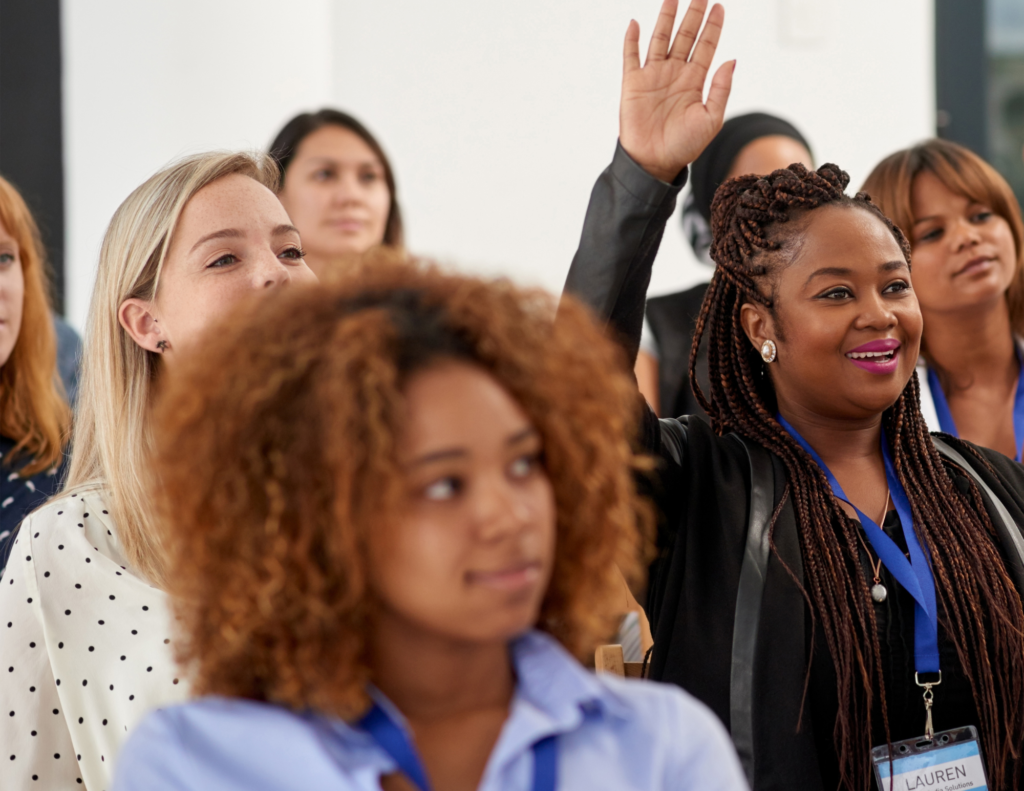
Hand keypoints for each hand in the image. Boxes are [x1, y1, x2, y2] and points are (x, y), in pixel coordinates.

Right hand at [620, 0, 733, 182]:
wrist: (654, 162)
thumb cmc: (684, 146)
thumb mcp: (711, 119)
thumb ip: (721, 90)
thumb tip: (730, 60)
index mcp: (695, 81)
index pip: (705, 46)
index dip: (712, 26)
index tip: (718, 6)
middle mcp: (674, 74)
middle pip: (685, 36)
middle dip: (693, 14)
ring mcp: (653, 76)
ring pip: (660, 39)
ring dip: (665, 18)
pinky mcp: (633, 83)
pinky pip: (631, 56)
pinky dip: (632, 40)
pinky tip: (636, 24)